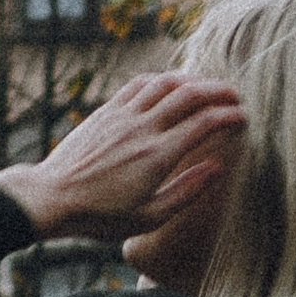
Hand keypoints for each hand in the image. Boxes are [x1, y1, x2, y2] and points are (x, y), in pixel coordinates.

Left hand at [0, 73, 244, 249]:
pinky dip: (162, 79)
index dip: (229, 116)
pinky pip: (140, 84)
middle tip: (235, 96)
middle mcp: (142, 128)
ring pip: (165, 82)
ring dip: (192, 79)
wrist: (52, 198)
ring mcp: (123, 115)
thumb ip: (187, 191)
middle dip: (218, 91)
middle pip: (190, 94)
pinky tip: (171, 85)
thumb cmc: (101, 217)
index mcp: (158, 156)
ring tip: (207, 87)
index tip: (243, 119)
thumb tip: (217, 167)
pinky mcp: (107, 110)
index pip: (204, 123)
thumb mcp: (149, 217)